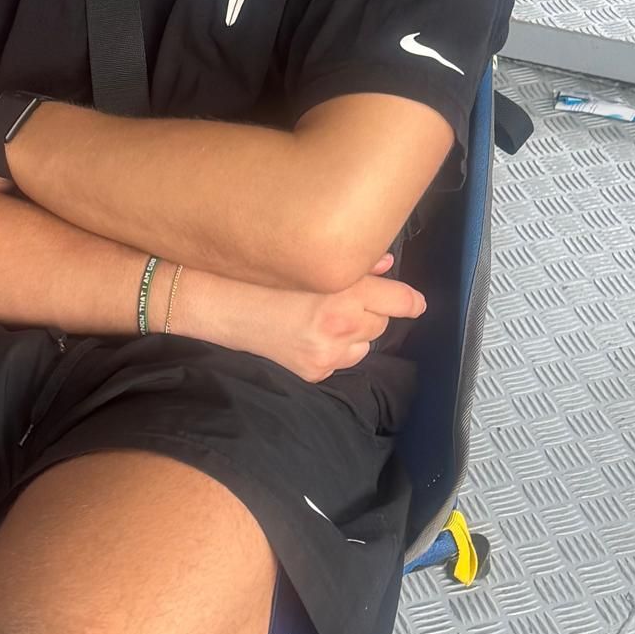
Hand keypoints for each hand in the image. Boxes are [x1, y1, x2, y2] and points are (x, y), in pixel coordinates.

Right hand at [181, 256, 425, 382]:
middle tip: (347, 298)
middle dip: (371, 310)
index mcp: (342, 290)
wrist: (219, 305)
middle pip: (381, 322)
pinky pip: (342, 360)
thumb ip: (354, 264)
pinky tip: (311, 335)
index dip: (409, 301)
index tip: (415, 303)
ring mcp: (327, 352)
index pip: (397, 299)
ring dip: (356, 332)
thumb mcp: (308, 261)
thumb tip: (385, 267)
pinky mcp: (314, 371)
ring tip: (326, 318)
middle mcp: (340, 323)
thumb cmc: (260, 273)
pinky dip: (336, 349)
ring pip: (365, 344)